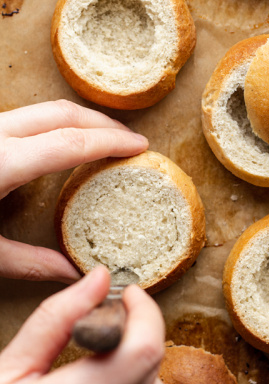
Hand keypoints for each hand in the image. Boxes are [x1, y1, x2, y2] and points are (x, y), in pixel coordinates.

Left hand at [0, 100, 147, 282]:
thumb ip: (29, 262)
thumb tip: (74, 274)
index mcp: (2, 162)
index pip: (71, 142)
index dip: (111, 142)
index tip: (140, 147)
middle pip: (64, 113)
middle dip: (104, 123)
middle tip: (132, 141)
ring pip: (45, 108)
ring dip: (82, 120)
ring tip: (106, 139)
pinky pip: (29, 115)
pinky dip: (58, 123)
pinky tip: (66, 141)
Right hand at [0, 267, 176, 383]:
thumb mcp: (2, 373)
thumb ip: (55, 322)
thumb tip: (100, 279)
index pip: (142, 350)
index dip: (145, 313)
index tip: (130, 295)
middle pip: (153, 371)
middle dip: (135, 338)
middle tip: (106, 330)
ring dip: (142, 378)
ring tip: (99, 375)